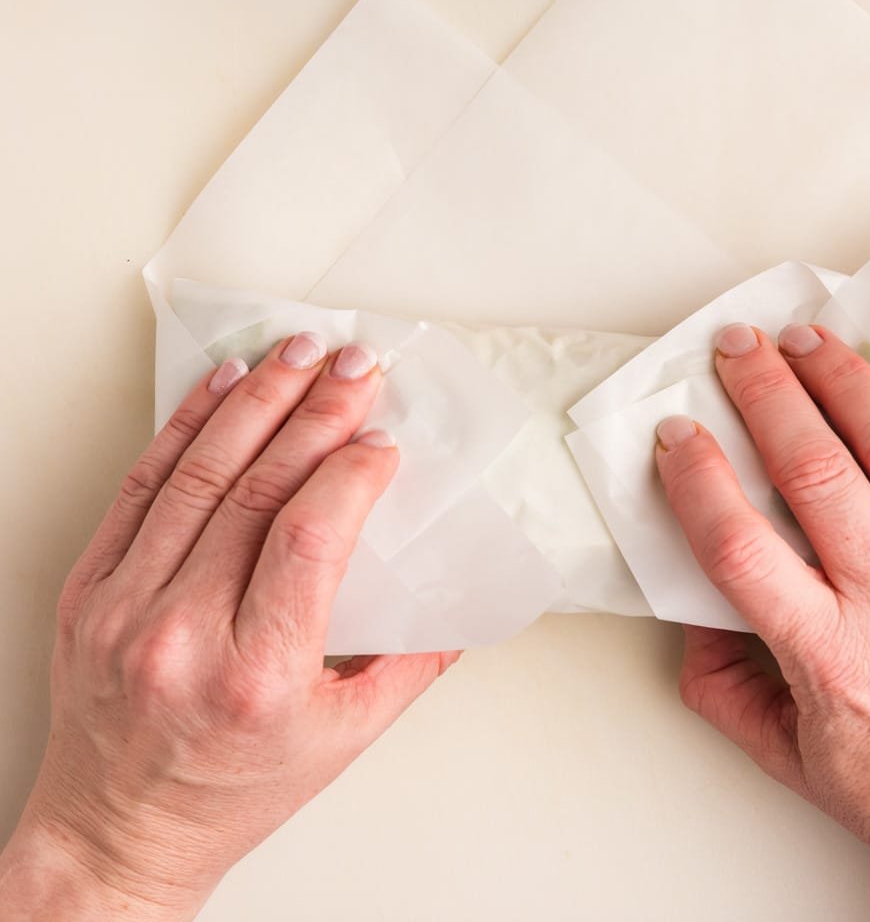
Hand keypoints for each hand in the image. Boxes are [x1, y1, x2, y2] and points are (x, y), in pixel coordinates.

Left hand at [0, 335, 456, 920]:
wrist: (117, 831)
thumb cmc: (232, 792)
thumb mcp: (344, 738)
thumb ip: (412, 665)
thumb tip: (460, 600)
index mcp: (256, 674)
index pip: (309, 537)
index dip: (350, 472)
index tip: (382, 441)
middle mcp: (182, 634)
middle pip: (259, 489)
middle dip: (317, 412)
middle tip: (355, 365)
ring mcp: (125, 605)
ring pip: (199, 472)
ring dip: (256, 400)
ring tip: (297, 354)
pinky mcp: (92, 588)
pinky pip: (141, 485)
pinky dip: (185, 425)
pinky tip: (222, 386)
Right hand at [655, 318, 869, 920]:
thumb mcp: (787, 754)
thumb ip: (722, 681)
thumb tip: (692, 602)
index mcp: (833, 658)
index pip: (741, 543)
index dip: (697, 477)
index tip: (677, 433)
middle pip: (815, 471)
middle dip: (765, 394)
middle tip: (737, 348)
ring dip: (846, 378)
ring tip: (810, 337)